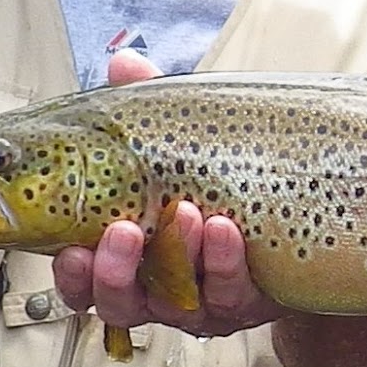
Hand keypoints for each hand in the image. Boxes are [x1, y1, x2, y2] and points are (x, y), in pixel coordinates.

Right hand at [49, 50, 290, 335]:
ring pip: (175, 303)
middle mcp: (159, 289)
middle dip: (114, 273)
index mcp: (127, 257)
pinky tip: (224, 227)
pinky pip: (233, 294)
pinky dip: (226, 261)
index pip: (83, 280)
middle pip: (119, 303)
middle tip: (121, 230)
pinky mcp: (248, 302)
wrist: (297, 212)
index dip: (71, 275)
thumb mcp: (180, 143)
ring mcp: (204, 300)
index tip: (69, 251)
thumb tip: (125, 63)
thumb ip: (147, 107)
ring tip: (184, 211)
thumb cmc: (219, 181)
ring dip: (176, 257)